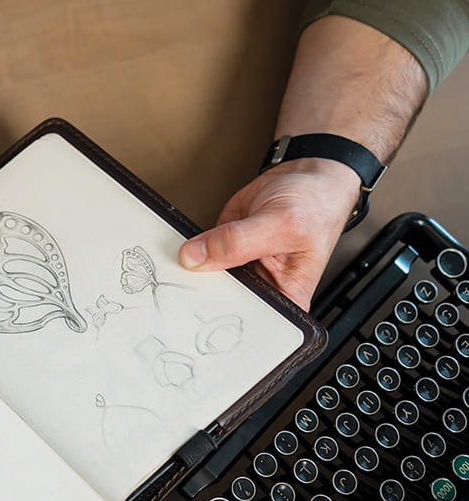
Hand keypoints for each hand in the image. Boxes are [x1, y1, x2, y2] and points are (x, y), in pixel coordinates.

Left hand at [177, 159, 360, 309]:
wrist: (306, 176)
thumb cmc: (316, 203)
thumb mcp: (282, 222)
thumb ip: (238, 241)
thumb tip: (197, 256)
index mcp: (288, 297)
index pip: (253, 324)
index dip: (225, 322)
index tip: (199, 315)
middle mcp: (262, 287)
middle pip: (224, 305)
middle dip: (202, 296)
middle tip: (184, 288)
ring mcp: (240, 269)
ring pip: (207, 282)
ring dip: (191, 274)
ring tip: (184, 266)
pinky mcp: (224, 251)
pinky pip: (199, 258)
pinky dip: (190, 254)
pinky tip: (186, 252)